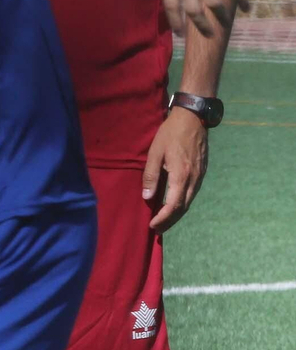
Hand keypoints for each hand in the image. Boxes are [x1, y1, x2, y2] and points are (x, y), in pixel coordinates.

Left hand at [128, 0, 248, 36]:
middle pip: (194, 9)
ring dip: (221, 17)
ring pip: (215, 3)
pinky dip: (241, 1)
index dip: (175, 21)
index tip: (179, 34)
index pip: (171, 4)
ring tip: (223, 23)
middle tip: (208, 34)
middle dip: (201, 26)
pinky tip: (244, 8)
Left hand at [143, 107, 209, 231]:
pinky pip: (191, 193)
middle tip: (157, 230)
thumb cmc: (170, 133)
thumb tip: (147, 197)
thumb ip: (151, 175)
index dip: (163, 218)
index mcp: (181, 175)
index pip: (174, 205)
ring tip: (163, 221)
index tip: (153, 226)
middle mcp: (194, 179)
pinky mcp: (201, 173)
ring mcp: (200, 176)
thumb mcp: (155, 152)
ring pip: (188, 201)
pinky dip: (182, 203)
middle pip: (183, 207)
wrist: (193, 119)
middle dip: (169, 220)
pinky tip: (173, 204)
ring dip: (176, 213)